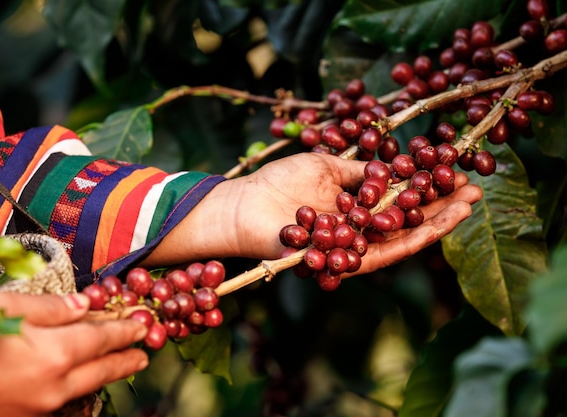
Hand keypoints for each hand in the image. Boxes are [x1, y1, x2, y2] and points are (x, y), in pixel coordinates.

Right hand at [0, 291, 148, 416]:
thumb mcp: (3, 308)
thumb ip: (50, 308)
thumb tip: (85, 305)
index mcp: (53, 353)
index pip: (102, 339)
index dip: (125, 329)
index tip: (142, 323)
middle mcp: (54, 386)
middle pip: (102, 369)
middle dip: (126, 358)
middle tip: (145, 351)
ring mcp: (39, 407)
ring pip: (86, 387)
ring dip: (108, 372)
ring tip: (125, 364)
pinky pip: (64, 400)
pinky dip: (81, 385)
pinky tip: (81, 378)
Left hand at [146, 152, 482, 272]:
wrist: (242, 205)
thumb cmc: (278, 183)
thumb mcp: (326, 166)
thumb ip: (359, 171)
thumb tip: (394, 168)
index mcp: (354, 208)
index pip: (400, 203)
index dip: (429, 191)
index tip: (456, 175)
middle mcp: (357, 232)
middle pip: (408, 224)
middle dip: (442, 209)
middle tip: (474, 193)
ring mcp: (351, 250)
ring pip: (400, 241)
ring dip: (434, 226)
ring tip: (464, 208)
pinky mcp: (340, 263)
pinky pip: (377, 255)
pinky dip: (405, 241)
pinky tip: (433, 226)